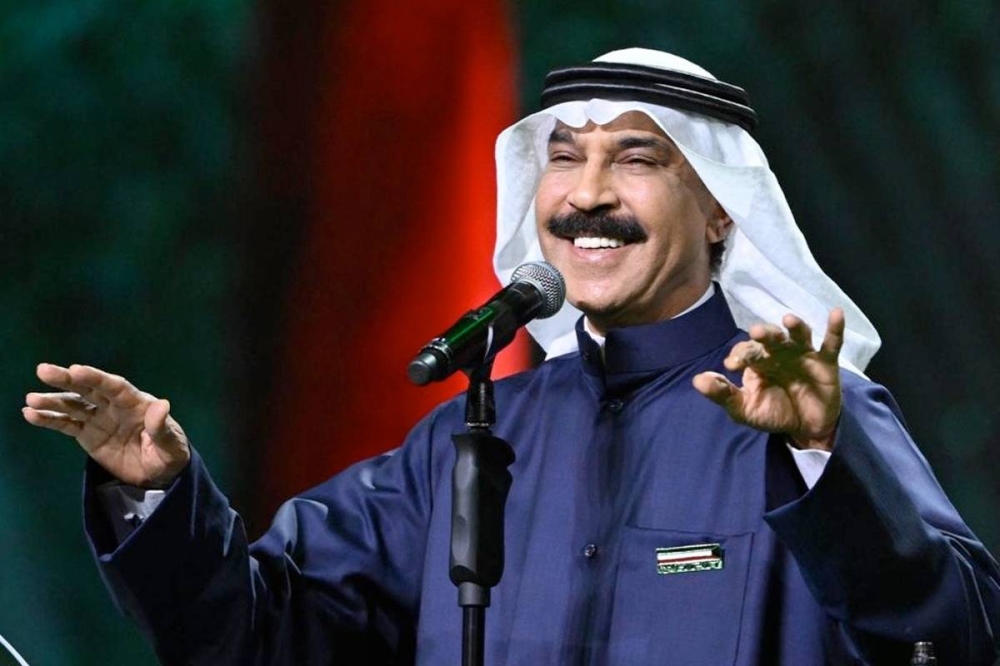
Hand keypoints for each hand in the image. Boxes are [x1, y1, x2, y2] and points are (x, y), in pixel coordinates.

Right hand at [23, 363, 190, 486]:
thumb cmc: (170, 454)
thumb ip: (162, 427)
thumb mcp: (171, 445)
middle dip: (67, 380)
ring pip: (73, 405)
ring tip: (31, 400)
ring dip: (52, 401)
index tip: (76, 370)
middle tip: (43, 371)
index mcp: (137, 403)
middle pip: (89, 389)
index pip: (115, 387)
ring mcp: (100, 419)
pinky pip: (67, 424)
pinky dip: (49, 419)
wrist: (159, 474)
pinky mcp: (88, 434)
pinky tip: (31, 415)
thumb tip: (162, 406)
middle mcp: (115, 407)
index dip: (96, 378)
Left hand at [692, 309, 844, 450]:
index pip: (746, 350)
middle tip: (757, 333)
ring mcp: (803, 355)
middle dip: (765, 335)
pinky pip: (832, 343)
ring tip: (788, 320)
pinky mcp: (826, 363)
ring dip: (795, 327)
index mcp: (758, 361)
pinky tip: (836, 313)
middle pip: (771, 338)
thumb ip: (723, 395)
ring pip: (798, 336)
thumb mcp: (745, 409)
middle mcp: (779, 353)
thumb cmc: (773, 413)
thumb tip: (698, 380)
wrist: (805, 430)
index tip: (731, 365)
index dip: (740, 354)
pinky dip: (835, 328)